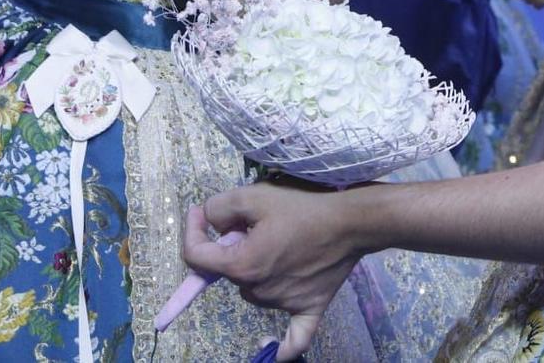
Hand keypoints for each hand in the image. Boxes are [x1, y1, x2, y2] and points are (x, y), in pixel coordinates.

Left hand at [183, 185, 362, 360]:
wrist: (351, 222)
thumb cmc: (303, 207)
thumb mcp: (253, 195)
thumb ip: (220, 207)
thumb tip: (208, 220)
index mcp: (241, 266)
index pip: (196, 257)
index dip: (192, 230)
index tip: (200, 212)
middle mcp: (257, 291)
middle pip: (229, 271)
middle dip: (233, 246)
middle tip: (258, 222)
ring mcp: (283, 304)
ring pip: (253, 288)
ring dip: (256, 270)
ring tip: (280, 241)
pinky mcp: (308, 310)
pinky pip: (293, 337)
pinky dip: (283, 344)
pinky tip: (274, 348)